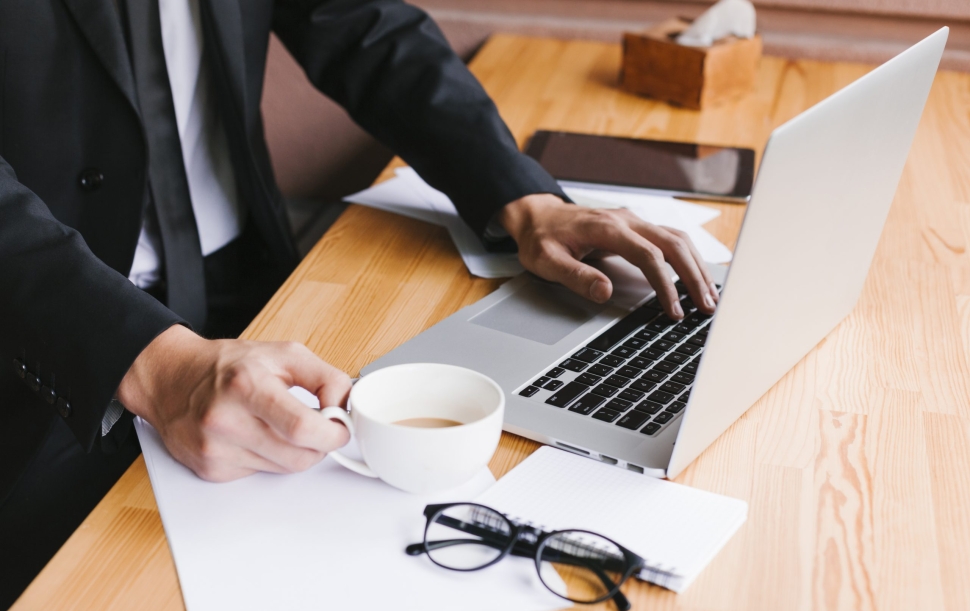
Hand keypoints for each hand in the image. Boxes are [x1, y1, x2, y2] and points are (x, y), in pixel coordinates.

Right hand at [118, 325, 351, 481]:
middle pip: (297, 457)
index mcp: (247, 385)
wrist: (172, 378)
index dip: (332, 433)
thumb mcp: (285, 354)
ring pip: (282, 469)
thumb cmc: (229, 365)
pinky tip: (254, 435)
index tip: (340, 427)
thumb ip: (326, 378)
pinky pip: (259, 474)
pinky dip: (268, 458)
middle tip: (317, 427)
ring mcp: (214, 449)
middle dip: (319, 445)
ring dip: (294, 451)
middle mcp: (225, 420)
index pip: (302, 428)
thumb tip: (344, 407)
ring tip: (280, 425)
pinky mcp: (209, 469)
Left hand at [497, 194, 718, 318]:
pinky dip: (688, 258)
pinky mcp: (636, 228)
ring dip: (696, 267)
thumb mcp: (547, 261)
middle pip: (673, 244)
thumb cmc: (542, 238)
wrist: (538, 216)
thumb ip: (575, 276)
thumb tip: (605, 292)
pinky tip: (696, 276)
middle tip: (707, 306)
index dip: (665, 284)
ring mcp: (634, 222)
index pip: (648, 255)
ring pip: (678, 239)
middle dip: (693, 276)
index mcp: (607, 228)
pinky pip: (671, 239)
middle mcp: (626, 220)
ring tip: (709, 296)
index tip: (674, 309)